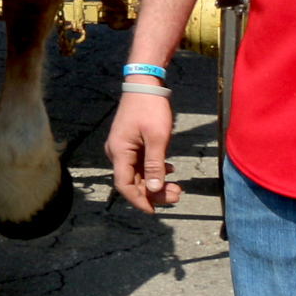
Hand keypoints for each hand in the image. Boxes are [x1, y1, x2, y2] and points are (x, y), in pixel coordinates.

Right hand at [107, 94, 180, 213]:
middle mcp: (117, 152)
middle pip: (133, 181)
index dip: (139, 200)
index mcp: (119, 152)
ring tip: (178, 186)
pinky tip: (171, 169)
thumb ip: (155, 165)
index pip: (124, 185)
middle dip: (155, 192)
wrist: (145, 84)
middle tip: (178, 194)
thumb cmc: (150, 108)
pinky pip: (141, 163)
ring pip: (139, 173)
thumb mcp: (157, 138)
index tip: (155, 211)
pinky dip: (155, 170)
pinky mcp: (131, 142)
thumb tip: (154, 189)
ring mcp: (123, 147)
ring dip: (157, 182)